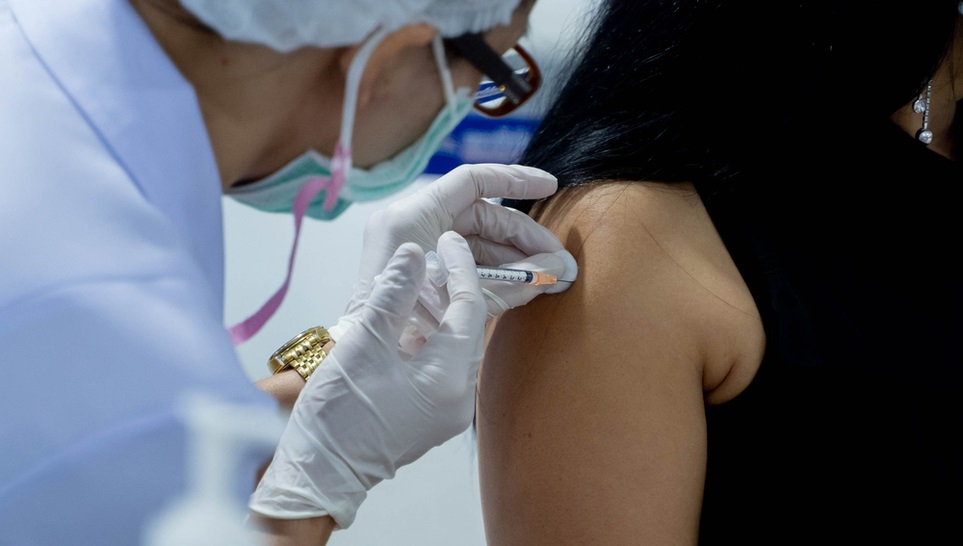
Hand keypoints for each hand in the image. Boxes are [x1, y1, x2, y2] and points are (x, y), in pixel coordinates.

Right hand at [248, 232, 487, 528]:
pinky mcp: (431, 414)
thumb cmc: (337, 416)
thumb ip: (392, 295)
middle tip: (431, 255)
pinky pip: (441, 364)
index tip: (446, 239)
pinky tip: (406, 317)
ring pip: (454, 345)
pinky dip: (428, 336)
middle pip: (467, 327)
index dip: (459, 267)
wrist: (319, 476)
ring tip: (415, 280)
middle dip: (451, 287)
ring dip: (438, 311)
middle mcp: (459, 397)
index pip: (468, 308)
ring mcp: (447, 409)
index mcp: (448, 379)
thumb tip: (413, 252)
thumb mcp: (363, 345)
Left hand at [328, 163, 574, 340]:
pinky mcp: (425, 272)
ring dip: (515, 259)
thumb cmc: (400, 328)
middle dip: (523, 237)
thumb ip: (509, 282)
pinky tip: (525, 285)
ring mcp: (419, 249)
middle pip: (483, 216)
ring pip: (479, 242)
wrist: (362, 371)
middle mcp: (414, 226)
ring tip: (548, 277)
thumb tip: (556, 270)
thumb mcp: (458, 297)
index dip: (514, 180)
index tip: (551, 187)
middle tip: (557, 260)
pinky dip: (496, 273)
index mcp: (412, 217)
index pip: (472, 181)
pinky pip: (468, 263)